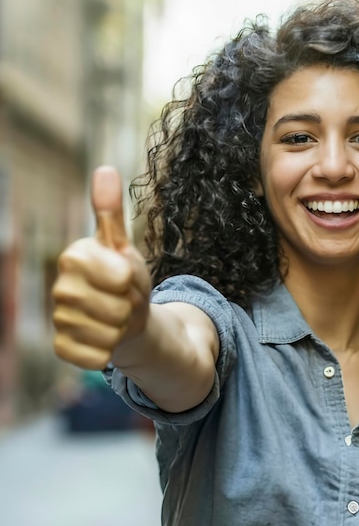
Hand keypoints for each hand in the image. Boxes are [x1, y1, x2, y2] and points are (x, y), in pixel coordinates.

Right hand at [52, 166, 151, 369]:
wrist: (124, 318)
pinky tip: (105, 339)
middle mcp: (60, 288)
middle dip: (130, 306)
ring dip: (123, 329)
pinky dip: (110, 350)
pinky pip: (97, 356)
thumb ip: (111, 212)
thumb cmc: (125, 279)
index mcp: (74, 257)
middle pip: (118, 308)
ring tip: (116, 318)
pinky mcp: (62, 347)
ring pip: (110, 334)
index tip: (125, 277)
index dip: (132, 280)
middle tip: (123, 300)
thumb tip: (105, 169)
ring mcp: (59, 319)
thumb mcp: (123, 246)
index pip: (121, 276)